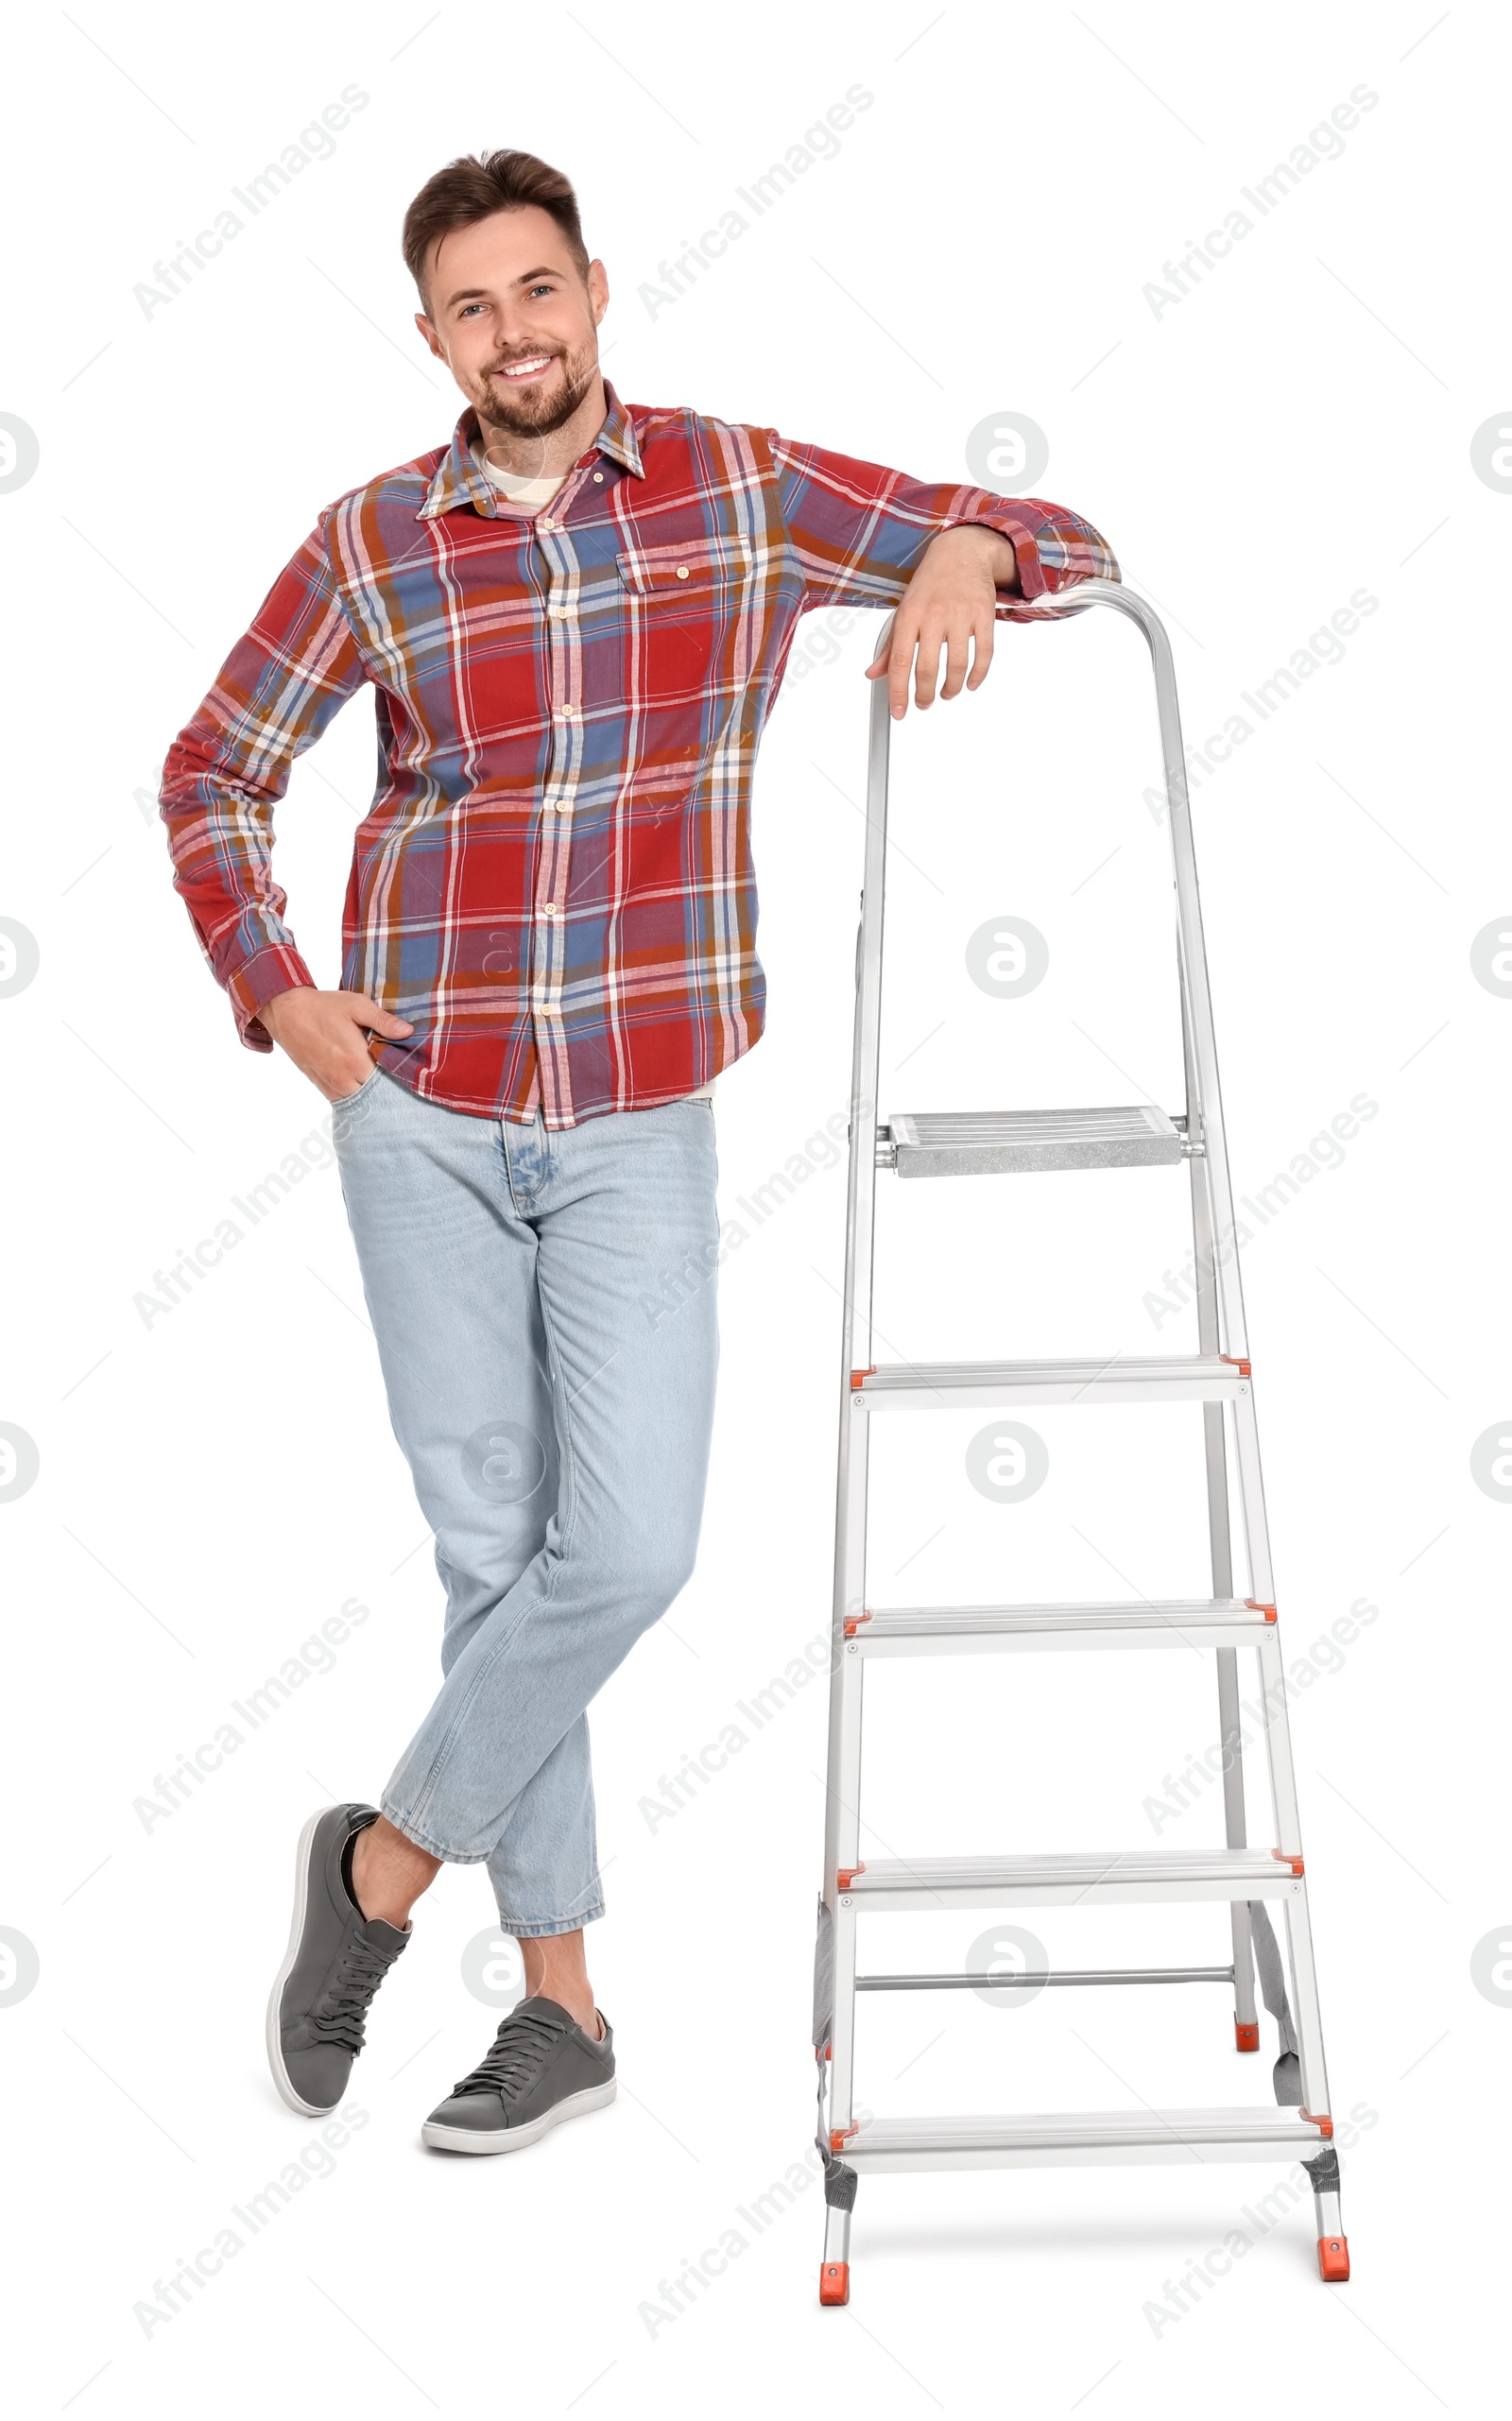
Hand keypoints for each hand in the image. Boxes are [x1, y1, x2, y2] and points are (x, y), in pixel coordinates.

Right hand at [259, 987, 414, 1101]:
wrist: (287, 1012)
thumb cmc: (323, 1006)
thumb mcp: (356, 1005)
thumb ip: (383, 1021)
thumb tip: (408, 1031)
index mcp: (356, 1059)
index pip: (388, 1080)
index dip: (400, 1075)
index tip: (408, 1068)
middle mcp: (344, 1078)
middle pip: (376, 1095)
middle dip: (388, 1087)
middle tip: (398, 1075)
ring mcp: (331, 1085)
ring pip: (360, 1101)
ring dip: (372, 1094)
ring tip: (382, 1080)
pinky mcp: (321, 1086)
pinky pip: (344, 1101)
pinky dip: (356, 1096)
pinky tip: (363, 1085)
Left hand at [865, 525, 1017, 718]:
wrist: (962, 551)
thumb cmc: (930, 583)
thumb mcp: (903, 610)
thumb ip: (890, 646)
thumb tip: (873, 674)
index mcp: (909, 615)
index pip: (900, 662)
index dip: (898, 692)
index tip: (898, 712)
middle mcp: (934, 615)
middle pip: (927, 668)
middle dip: (924, 695)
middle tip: (923, 704)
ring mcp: (961, 615)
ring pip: (957, 666)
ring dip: (951, 689)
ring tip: (946, 694)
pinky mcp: (984, 615)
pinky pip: (984, 653)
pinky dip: (977, 675)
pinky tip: (970, 684)